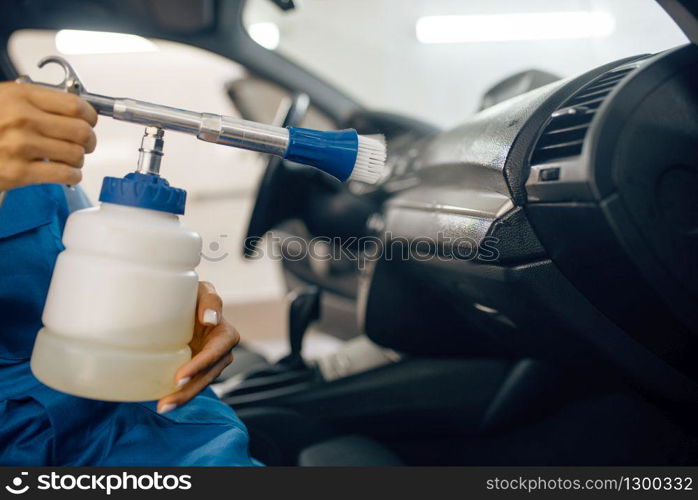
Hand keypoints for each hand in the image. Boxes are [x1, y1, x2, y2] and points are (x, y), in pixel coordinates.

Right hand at [0, 82, 96, 191]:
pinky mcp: (18, 173)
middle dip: (89, 140)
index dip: (90, 116)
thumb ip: (35, 101)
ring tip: (71, 159)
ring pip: (76, 154)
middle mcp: (22, 119)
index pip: (75, 105)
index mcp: (20, 96)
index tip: (90, 121)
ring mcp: (20, 147)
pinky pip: (64, 175)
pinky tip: (67, 173)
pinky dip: (73, 176)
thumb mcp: (4, 99)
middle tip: (85, 143)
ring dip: (79, 159)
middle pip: (81, 131)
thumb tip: (76, 110)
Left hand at [157, 282, 239, 412]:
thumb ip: (211, 300)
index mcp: (226, 335)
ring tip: (162, 407)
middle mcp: (221, 353)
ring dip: (182, 398)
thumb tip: (210, 320)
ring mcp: (209, 365)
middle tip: (166, 401)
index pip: (215, 354)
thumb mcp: (204, 290)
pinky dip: (177, 395)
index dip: (199, 366)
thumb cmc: (194, 294)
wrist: (183, 305)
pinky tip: (161, 402)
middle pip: (207, 376)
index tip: (179, 377)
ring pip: (199, 385)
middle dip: (189, 391)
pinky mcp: (196, 370)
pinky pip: (190, 385)